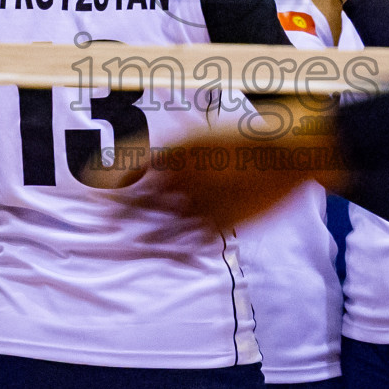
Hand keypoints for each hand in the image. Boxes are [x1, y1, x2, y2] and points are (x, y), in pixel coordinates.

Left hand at [88, 106, 345, 229]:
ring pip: (161, 227)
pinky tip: (167, 254)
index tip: (98, 192)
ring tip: (127, 244)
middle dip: (120, 211)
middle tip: (102, 221)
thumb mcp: (205, 134)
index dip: (113, 184)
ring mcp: (204, 205)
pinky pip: (191, 242)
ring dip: (141, 236)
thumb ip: (174, 150)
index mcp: (180, 156)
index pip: (134, 173)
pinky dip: (176, 249)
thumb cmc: (248, 138)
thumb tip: (144, 161)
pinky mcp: (222, 224)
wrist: (290, 153)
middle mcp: (185, 182)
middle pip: (141, 202)